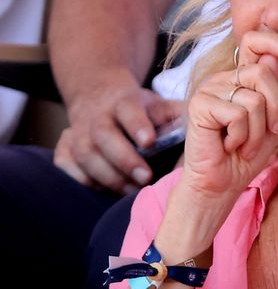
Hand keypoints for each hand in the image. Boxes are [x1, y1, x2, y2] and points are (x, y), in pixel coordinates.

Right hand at [54, 77, 184, 192]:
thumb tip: (202, 122)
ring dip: (108, 176)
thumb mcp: (156, 104)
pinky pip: (67, 166)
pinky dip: (85, 180)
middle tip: (146, 177)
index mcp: (123, 101)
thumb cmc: (136, 109)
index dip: (137, 125)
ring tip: (132, 190)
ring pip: (85, 154)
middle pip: (103, 135)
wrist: (97, 97)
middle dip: (124, 159)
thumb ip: (176, 115)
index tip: (150, 141)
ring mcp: (77, 132)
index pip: (128, 109)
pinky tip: (106, 188)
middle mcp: (97, 115)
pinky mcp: (64, 147)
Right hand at [179, 31, 277, 202]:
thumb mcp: (271, 122)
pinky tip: (228, 145)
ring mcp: (210, 89)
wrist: (221, 184)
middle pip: (263, 72)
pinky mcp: (200, 104)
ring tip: (243, 144)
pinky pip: (237, 114)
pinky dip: (241, 137)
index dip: (273, 41)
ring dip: (257, 131)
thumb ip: (273, 92)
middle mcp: (224, 79)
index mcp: (241, 78)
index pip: (254, 43)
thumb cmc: (247, 155)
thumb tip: (273, 57)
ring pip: (253, 100)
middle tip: (268, 132)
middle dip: (275, 108)